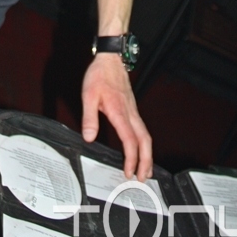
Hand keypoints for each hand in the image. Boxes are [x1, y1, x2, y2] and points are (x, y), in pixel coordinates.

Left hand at [81, 53, 152, 180]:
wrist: (111, 58)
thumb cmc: (100, 75)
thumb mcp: (88, 95)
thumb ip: (89, 117)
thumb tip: (90, 137)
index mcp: (120, 112)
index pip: (130, 140)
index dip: (131, 158)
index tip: (129, 171)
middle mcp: (130, 113)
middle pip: (145, 141)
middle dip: (146, 161)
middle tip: (143, 178)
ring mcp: (134, 111)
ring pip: (146, 135)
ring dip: (147, 154)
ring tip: (145, 169)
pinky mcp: (133, 108)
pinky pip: (142, 129)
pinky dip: (144, 143)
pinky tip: (139, 148)